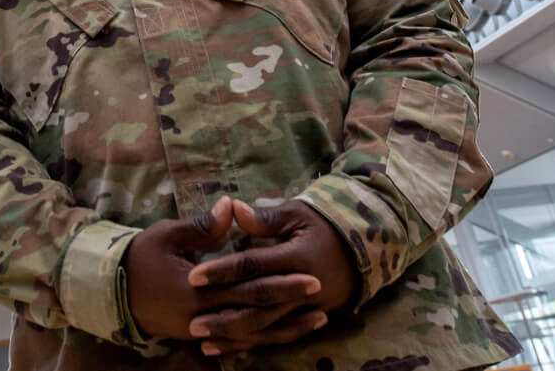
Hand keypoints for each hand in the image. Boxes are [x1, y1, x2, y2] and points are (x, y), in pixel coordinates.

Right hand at [123, 197, 320, 341]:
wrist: (112, 292)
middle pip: (257, 312)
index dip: (282, 283)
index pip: (250, 288)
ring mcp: (202, 329)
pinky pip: (238, 341)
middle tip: (321, 293)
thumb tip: (232, 205)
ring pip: (252, 333)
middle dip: (291, 303)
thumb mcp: (168, 235)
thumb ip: (204, 227)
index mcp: (200, 290)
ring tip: (316, 320)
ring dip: (285, 327)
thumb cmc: (139, 258)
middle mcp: (205, 315)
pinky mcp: (199, 334)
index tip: (311, 275)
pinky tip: (282, 331)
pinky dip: (263, 337)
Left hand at [184, 200, 357, 354]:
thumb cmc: (322, 226)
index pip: (254, 266)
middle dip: (224, 315)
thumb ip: (265, 217)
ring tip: (202, 339)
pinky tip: (225, 347)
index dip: (224, 271)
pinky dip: (250, 343)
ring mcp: (305, 308)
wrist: (362, 250)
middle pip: (258, 305)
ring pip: (266, 326)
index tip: (194, 276)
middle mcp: (301, 288)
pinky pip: (276, 335)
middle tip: (192, 322)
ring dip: (234, 335)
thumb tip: (233, 207)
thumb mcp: (297, 214)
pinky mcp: (305, 318)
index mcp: (296, 257)